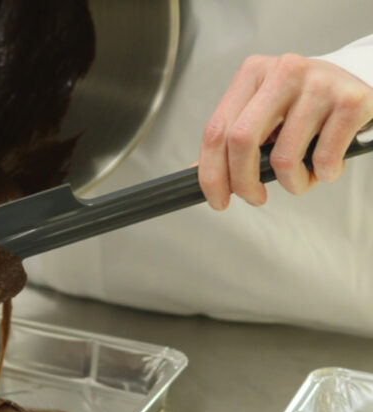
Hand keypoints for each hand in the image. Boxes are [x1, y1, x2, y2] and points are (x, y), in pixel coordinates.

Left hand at [198, 54, 372, 209]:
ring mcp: (319, 83)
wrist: (358, 83)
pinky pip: (323, 158)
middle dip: (244, 182)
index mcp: (252, 73)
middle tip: (255, 198)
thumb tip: (195, 172)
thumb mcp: (263, 112)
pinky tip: (326, 165)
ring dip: (291, 183)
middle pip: (241, 141)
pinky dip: (322, 175)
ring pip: (284, 158)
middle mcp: (283, 71)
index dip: (211, 174)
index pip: (215, 131)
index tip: (218, 200)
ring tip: (301, 177)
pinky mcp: (351, 100)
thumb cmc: (304, 104)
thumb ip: (232, 138)